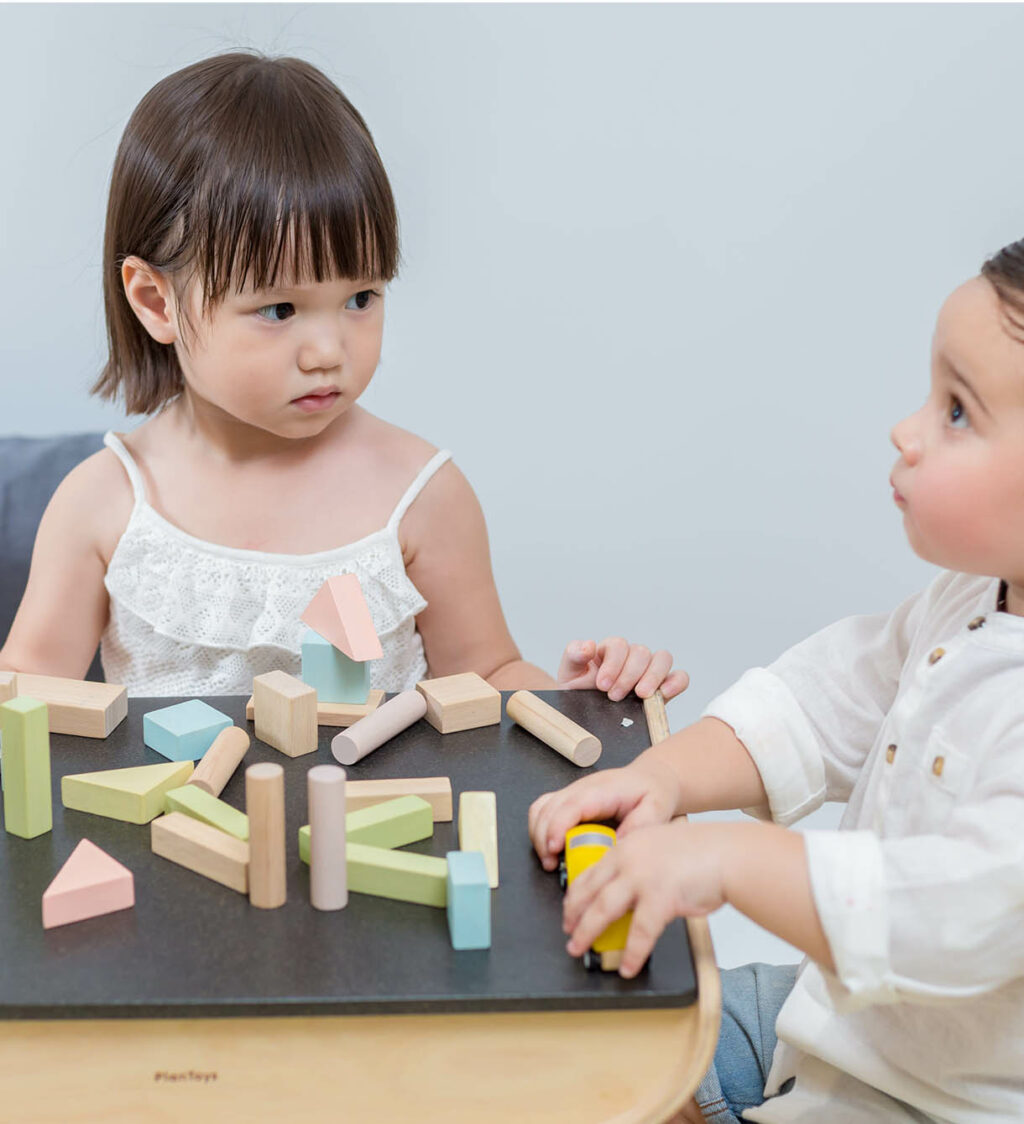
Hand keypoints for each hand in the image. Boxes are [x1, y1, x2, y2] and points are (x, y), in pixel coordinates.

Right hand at [528, 757, 681, 871]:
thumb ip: (639, 825)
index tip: (554, 849)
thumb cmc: (653, 793)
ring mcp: (571, 792)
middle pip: (549, 808)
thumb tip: (616, 846)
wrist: (650, 778)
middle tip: (552, 864)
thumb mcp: (657, 808)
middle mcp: (581, 788)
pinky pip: (542, 809)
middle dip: (543, 838)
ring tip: (550, 860)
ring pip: (540, 808)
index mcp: (602, 790)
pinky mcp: (567, 799)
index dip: (558, 826)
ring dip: (538, 834)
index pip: (571, 805)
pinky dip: (539, 828)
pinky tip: (550, 847)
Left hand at [557, 638, 688, 701]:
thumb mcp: (569, 673)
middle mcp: (633, 657)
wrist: (586, 715)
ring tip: (640, 695)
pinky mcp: (663, 688)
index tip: (601, 686)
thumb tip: (589, 645)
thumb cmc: (578, 692)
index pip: (619, 645)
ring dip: (652, 677)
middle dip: (628, 675)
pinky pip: (680, 677)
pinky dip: (676, 682)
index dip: (613, 665)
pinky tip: (664, 693)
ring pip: (663, 659)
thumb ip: (573, 655)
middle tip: (614, 696)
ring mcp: (650, 671)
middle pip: (642, 652)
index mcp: (611, 649)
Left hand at [563, 820, 734, 977]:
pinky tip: (626, 966)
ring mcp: (642, 878)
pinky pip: (639, 933)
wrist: (727, 854)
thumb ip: (640, 864)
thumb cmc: (702, 853)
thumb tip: (627, 894)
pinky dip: (631, 953)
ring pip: (603, 909)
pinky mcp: (660, 898)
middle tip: (567, 931)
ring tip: (579, 947)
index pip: (592, 871)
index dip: (576, 893)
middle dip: (573, 914)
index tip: (570, 907)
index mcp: (628, 845)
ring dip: (587, 932)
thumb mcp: (660, 846)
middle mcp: (629, 859)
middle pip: (590, 890)